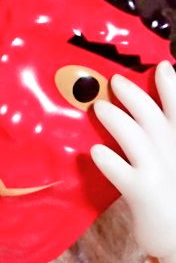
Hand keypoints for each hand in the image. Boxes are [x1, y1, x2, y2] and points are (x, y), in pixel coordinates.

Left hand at [91, 62, 175, 262]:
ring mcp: (159, 172)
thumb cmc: (175, 196)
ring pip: (135, 137)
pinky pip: (121, 172)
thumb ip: (169, 134)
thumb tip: (154, 108)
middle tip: (115, 81)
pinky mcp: (142, 193)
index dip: (171, 86)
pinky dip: (108, 160)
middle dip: (133, 95)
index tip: (161, 66)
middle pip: (152, 116)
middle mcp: (175, 153)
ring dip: (115, 118)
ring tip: (99, 107)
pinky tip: (95, 152)